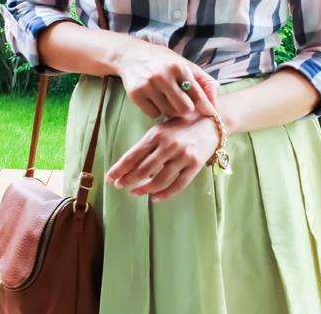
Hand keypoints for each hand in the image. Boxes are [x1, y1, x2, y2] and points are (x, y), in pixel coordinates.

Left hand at [104, 111, 220, 200]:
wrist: (210, 123)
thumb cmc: (180, 126)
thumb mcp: (161, 129)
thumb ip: (146, 144)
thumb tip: (126, 164)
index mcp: (157, 134)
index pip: (133, 155)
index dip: (120, 169)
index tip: (110, 178)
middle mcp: (169, 145)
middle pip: (144, 169)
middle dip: (128, 180)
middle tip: (120, 186)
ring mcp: (183, 156)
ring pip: (159, 180)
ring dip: (144, 189)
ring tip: (134, 193)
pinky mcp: (195, 166)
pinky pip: (178, 185)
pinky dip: (165, 194)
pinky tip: (155, 198)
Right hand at [115, 38, 218, 118]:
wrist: (131, 54)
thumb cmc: (164, 62)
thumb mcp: (185, 65)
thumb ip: (204, 83)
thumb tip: (215, 105)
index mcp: (179, 67)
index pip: (197, 94)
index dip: (206, 107)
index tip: (211, 115)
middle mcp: (164, 75)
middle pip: (184, 109)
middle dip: (185, 109)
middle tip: (181, 103)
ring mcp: (148, 85)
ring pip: (168, 113)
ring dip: (169, 109)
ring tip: (165, 97)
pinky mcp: (136, 94)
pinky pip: (153, 114)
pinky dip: (156, 110)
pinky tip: (153, 99)